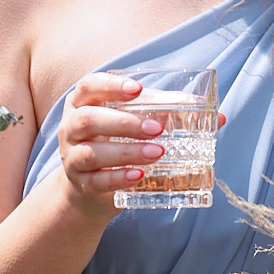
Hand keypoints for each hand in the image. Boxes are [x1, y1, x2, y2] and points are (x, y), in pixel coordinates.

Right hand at [56, 74, 164, 214]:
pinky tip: (139, 175)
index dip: (110, 86)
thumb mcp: (128, 122)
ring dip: (126, 152)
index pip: (87, 87)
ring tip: (157, 153)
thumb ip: (157, 110)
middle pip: (87, 120)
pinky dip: (119, 178)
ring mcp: (72, 158)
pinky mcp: (81, 185)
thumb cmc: (113, 143)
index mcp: (80, 104)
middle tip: (156, 129)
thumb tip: (202, 108)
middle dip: (123, 123)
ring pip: (91, 154)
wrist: (90, 188)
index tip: (138, 89)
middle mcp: (70, 129)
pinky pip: (97, 181)